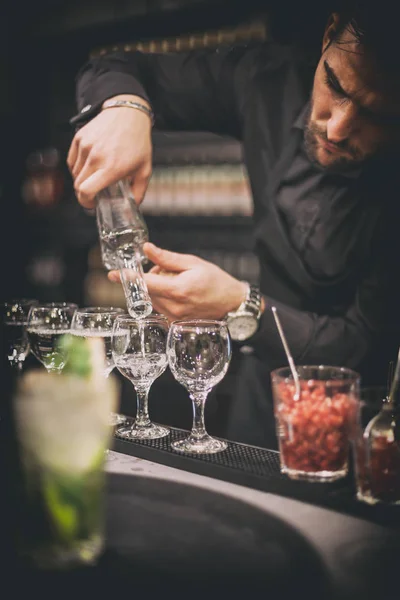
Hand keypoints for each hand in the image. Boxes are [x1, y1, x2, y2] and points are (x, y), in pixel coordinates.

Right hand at [67, 95, 152, 207]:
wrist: (127, 113)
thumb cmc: (137, 141)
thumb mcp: (144, 170)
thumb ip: (138, 192)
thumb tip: (132, 207)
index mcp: (111, 168)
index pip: (86, 191)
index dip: (86, 202)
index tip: (92, 204)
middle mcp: (96, 157)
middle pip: (78, 185)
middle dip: (84, 194)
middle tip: (94, 193)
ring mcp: (85, 147)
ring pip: (75, 174)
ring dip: (83, 180)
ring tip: (95, 176)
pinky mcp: (79, 138)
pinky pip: (72, 161)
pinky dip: (78, 167)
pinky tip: (90, 166)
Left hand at [108, 243, 246, 321]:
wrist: (233, 304)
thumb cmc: (217, 281)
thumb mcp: (194, 263)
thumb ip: (167, 258)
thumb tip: (147, 249)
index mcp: (178, 290)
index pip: (145, 283)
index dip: (127, 278)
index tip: (112, 274)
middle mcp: (174, 307)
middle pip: (147, 291)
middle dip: (152, 278)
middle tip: (171, 271)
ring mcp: (175, 318)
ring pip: (152, 300)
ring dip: (158, 289)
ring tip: (179, 283)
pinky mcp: (176, 325)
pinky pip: (161, 309)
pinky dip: (164, 299)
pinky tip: (181, 295)